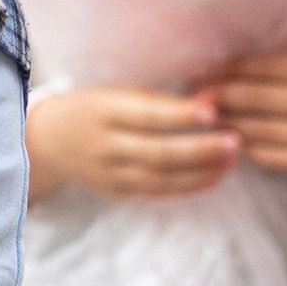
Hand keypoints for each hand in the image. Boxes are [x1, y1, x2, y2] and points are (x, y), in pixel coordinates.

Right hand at [25, 85, 238, 204]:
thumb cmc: (92, 107)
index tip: (214, 112)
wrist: (51, 142)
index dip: (181, 115)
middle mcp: (105, 145)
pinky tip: (214, 176)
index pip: (147, 115)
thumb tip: (208, 103)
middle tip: (236, 140)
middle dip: (202, 148)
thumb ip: (157, 100)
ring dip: (203, 170)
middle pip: (158, 152)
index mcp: (102, 110)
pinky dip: (190, 186)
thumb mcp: (116, 93)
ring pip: (163, 177)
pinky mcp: (118, 192)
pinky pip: (158, 192)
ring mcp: (110, 174)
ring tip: (232, 159)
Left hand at [215, 55, 286, 196]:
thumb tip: (235, 66)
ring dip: (231, 124)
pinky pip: (281, 158)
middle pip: (262, 100)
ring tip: (207, 119)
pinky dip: (254, 149)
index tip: (206, 69)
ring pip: (266, 131)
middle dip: (223, 96)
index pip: (270, 68)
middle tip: (195, 95)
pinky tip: (235, 141)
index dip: (233, 68)